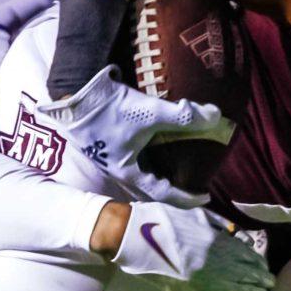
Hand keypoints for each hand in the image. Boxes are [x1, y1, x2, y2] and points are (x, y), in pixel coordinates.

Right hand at [31, 70, 231, 208]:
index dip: (187, 197)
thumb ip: (183, 116)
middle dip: (173, 187)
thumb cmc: (107, 108)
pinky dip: (150, 155)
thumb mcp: (148, 112)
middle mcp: (118, 169)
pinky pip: (134, 156)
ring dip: (161, 171)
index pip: (163, 194)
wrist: (73, 92)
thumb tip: (216, 116)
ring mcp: (110, 156)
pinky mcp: (107, 142)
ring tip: (179, 163)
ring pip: (141, 171)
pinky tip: (158, 142)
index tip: (205, 196)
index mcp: (128, 171)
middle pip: (151, 187)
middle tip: (193, 182)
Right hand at [109, 202, 271, 290]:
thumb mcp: (198, 216)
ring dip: (248, 290)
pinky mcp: (188, 289)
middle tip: (270, 284)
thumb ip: (220, 226)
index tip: (265, 267)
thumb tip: (239, 236)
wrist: (137, 237)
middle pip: (242, 274)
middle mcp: (212, 263)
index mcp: (216, 242)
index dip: (257, 263)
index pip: (244, 256)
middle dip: (258, 279)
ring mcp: (201, 278)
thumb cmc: (167, 221)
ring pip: (232, 287)